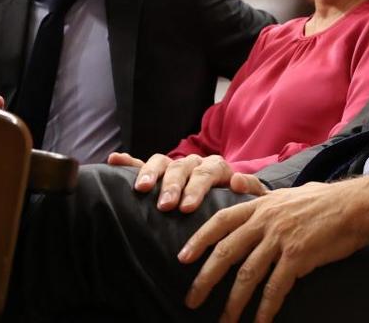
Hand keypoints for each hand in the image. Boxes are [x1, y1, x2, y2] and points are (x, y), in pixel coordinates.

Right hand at [108, 152, 243, 212]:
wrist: (233, 195)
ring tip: (140, 189)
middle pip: (181, 168)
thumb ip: (252, 189)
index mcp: (217, 167)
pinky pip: (142, 163)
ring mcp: (175, 167)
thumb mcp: (255, 198)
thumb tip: (238, 180)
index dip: (196, 188)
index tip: (186, 208)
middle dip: (172, 186)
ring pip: (161, 163)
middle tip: (164, 206)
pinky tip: (114, 160)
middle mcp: (194, 163)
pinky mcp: (159, 174)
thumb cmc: (241, 203)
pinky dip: (129, 162)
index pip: (206, 172)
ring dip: (150, 174)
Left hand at [178, 174, 368, 321]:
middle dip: (206, 278)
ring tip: (223, 321)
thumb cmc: (321, 200)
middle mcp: (266, 221)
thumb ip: (257, 191)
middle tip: (191, 299)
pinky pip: (275, 287)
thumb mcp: (284, 191)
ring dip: (234, 302)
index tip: (183, 258)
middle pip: (227, 251)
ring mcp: (281, 239)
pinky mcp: (298, 256)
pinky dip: (265, 308)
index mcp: (260, 206)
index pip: (221, 222)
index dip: (200, 240)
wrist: (354, 205)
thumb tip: (233, 181)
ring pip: (248, 274)